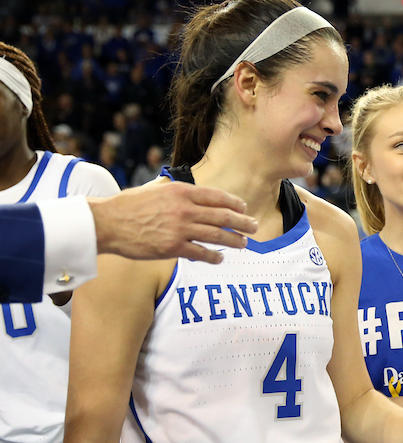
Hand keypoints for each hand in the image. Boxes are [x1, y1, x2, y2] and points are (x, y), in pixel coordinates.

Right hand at [88, 179, 258, 263]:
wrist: (107, 223)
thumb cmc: (128, 206)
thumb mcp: (153, 188)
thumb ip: (172, 188)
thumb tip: (183, 185)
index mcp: (180, 191)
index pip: (217, 196)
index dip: (234, 203)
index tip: (244, 208)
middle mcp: (184, 209)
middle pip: (223, 216)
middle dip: (243, 222)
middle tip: (254, 226)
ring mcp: (180, 229)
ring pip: (217, 235)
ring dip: (234, 240)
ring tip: (244, 243)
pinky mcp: (173, 247)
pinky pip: (201, 253)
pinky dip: (214, 256)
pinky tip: (220, 258)